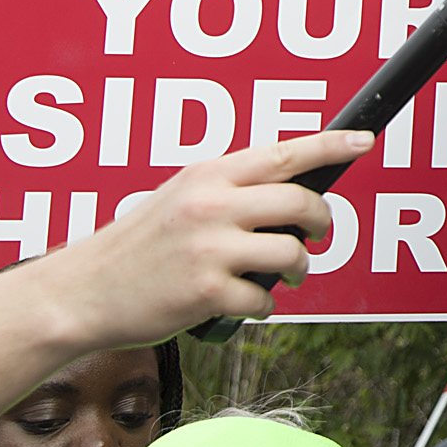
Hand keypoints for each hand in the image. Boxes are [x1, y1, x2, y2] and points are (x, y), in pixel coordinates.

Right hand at [31, 129, 368, 342]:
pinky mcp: (207, 292)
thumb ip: (231, 190)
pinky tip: (242, 304)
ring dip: (296, 270)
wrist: (81, 294)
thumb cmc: (137, 247)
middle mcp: (212, 205)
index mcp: (209, 175)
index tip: (365, 140)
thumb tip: (294, 190)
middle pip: (302, 204)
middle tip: (318, 236)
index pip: (286, 153)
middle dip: (322, 224)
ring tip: (279, 277)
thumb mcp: (181, 197)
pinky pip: (264, 299)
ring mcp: (210, 249)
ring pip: (292, 253)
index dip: (333, 145)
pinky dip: (261, 305)